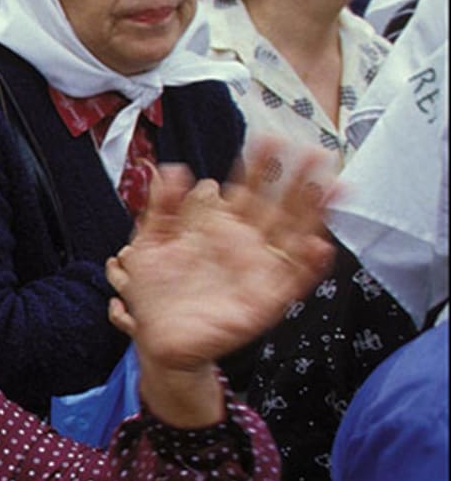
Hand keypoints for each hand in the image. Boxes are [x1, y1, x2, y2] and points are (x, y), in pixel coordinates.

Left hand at [107, 143, 333, 425]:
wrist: (158, 342)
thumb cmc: (156, 293)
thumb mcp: (149, 245)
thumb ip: (160, 207)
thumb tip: (170, 168)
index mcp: (220, 229)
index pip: (245, 190)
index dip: (258, 165)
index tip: (271, 138)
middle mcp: (246, 246)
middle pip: (278, 207)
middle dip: (296, 180)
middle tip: (315, 151)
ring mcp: (259, 272)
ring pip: (294, 236)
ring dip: (314, 213)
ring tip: (331, 187)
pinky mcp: (265, 302)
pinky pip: (293, 281)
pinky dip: (308, 266)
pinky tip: (318, 245)